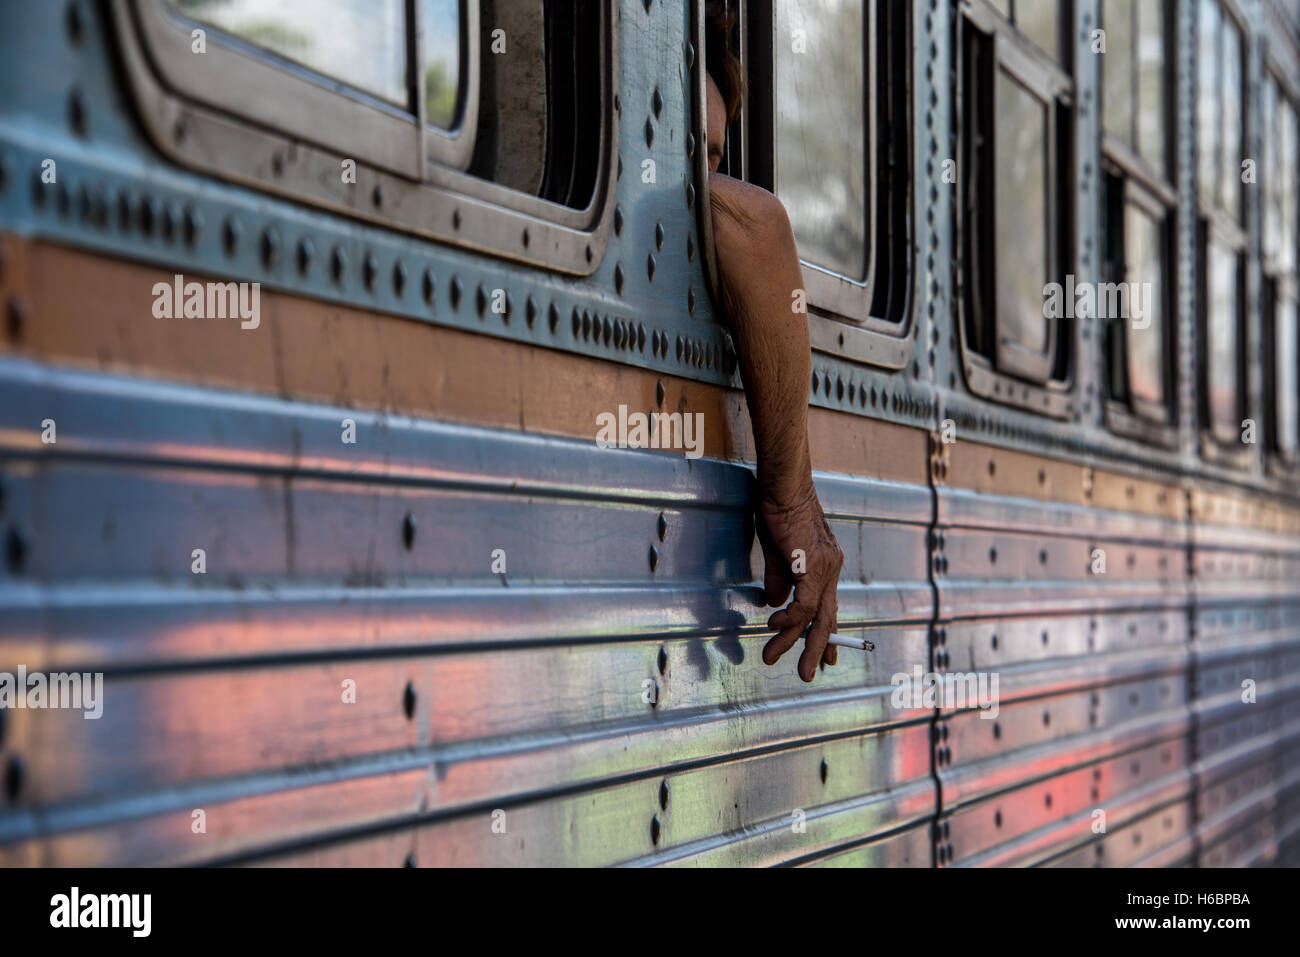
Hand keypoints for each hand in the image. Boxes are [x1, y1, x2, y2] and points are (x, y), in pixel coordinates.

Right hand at [754, 482, 843, 680]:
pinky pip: (804, 604)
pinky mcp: (812, 566)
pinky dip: (789, 619)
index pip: (829, 607)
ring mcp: (825, 568)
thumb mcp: (778, 551)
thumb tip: (775, 604)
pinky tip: (773, 625)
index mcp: (826, 564)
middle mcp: (831, 569)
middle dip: (817, 648)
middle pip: (828, 618)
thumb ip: (779, 579)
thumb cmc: (779, 509)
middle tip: (808, 674)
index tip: (824, 658)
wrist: (784, 486)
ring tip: (771, 656)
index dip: (825, 634)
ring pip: (814, 617)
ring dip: (792, 640)